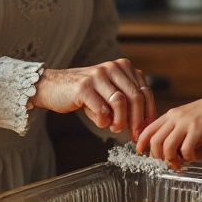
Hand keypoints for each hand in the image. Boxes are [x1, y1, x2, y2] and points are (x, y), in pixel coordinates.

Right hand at [30, 59, 156, 139]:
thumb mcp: (109, 92)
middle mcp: (112, 67)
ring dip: (120, 121)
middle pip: (135, 97)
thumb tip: (144, 124)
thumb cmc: (85, 93)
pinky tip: (100, 122)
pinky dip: (103, 121)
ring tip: (115, 129)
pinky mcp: (83, 87)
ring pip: (120, 102)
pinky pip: (101, 109)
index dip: (148, 112)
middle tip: (134, 135)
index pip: (144, 90)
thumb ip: (126, 102)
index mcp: (123, 67)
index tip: (146, 129)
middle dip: (138, 120)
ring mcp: (98, 75)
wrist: (53, 86)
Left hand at [136, 91, 201, 168]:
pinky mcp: (198, 129)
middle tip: (166, 163)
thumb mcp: (185, 118)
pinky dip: (188, 157)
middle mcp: (175, 118)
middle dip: (157, 156)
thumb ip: (174, 130)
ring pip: (168, 146)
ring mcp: (186, 123)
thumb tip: (165, 151)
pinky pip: (186, 149)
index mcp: (169, 115)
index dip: (141, 142)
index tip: (140, 152)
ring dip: (171, 160)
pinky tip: (193, 156)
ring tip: (178, 164)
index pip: (148, 129)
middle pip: (155, 141)